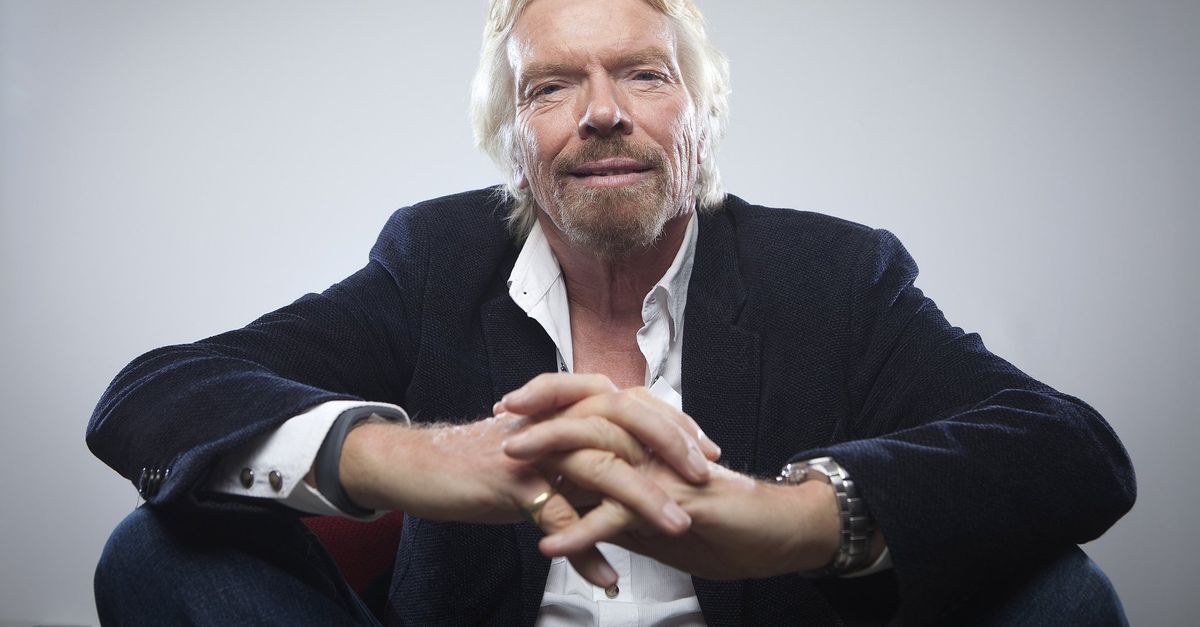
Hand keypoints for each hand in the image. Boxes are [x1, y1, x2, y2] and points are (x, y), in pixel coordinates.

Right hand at [337, 372, 721, 586]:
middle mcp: (558, 419)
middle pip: (626, 420)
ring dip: (642, 499)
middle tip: (706, 480)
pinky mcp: (512, 480)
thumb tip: (629, 498)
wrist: (421, 466)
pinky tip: (606, 574)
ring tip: (676, 527)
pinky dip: (583, 548)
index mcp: (569, 409)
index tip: (710, 450)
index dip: (675, 424)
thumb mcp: (545, 463)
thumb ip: (585, 469)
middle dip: (671, 449)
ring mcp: (537, 448)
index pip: (634, 403)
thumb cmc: (487, 466)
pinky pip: (556, 515)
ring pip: (600, 465)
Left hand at [506, 411, 844, 578]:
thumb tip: (578, 516)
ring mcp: (662, 470)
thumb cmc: (725, 523)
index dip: (551, 407)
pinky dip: (581, 532)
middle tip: (500, 420)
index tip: (510, 412)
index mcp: (646, 444)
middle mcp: (652, 447)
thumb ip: (618, 510)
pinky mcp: (673, 502)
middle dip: (540, 416)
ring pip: (599, 453)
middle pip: (588, 417)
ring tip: (511, 467)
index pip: (592, 414)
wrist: (781, 534)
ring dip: (552, 457)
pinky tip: (550, 545)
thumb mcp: (656, 519)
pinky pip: (619, 514)